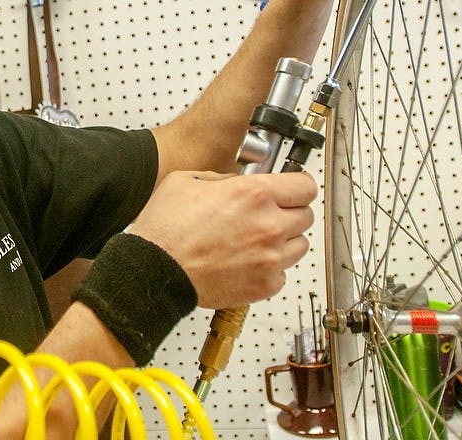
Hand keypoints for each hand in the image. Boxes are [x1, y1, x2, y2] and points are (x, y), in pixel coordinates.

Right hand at [127, 171, 315, 308]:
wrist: (155, 269)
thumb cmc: (165, 230)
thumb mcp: (186, 181)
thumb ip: (221, 178)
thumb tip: (236, 182)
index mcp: (253, 194)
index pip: (305, 186)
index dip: (298, 185)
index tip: (293, 189)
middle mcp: (268, 225)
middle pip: (306, 216)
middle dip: (289, 213)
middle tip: (269, 215)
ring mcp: (270, 258)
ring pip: (300, 246)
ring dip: (284, 241)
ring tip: (257, 241)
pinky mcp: (264, 284)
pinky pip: (283, 273)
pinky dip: (270, 268)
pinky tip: (248, 262)